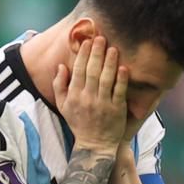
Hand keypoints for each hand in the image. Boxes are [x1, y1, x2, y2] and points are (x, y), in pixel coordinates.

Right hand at [55, 36, 127, 154]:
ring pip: (106, 79)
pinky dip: (121, 79)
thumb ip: (59, 85)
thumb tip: (61, 66)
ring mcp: (103, 104)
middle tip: (102, 38)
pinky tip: (123, 68)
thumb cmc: (78, 123)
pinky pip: (119, 92)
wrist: (94, 145)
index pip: (79, 70)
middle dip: (97, 53)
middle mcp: (88, 98)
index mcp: (75, 95)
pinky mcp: (117, 110)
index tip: (88, 42)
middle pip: (93, 71)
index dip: (84, 54)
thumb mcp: (63, 106)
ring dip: (110, 62)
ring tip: (113, 48)